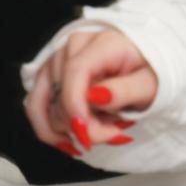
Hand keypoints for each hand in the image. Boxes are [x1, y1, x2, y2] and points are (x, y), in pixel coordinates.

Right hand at [24, 27, 158, 155]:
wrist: (142, 66)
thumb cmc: (148, 73)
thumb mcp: (149, 84)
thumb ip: (125, 91)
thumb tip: (96, 96)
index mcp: (102, 43)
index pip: (76, 72)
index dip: (76, 107)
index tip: (88, 136)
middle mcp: (71, 48)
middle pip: (61, 95)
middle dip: (86, 125)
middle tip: (116, 131)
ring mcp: (55, 61)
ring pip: (45, 106)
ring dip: (73, 127)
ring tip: (104, 127)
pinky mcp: (47, 77)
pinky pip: (35, 108)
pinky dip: (51, 130)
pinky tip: (71, 142)